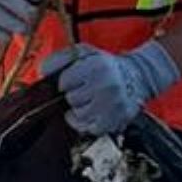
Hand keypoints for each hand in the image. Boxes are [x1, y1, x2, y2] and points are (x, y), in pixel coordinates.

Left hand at [41, 42, 180, 134]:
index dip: (65, 82)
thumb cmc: (106, 65)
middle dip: (74, 95)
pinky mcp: (116, 121)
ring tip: (89, 101)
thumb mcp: (82, 52)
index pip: (64, 82)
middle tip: (84, 90)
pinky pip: (90, 129)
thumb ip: (59, 59)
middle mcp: (106, 86)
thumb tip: (43, 71)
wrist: (137, 76)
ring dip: (80, 110)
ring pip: (79, 116)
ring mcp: (113, 106)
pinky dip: (88, 123)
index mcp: (96, 67)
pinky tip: (93, 112)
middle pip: (71, 100)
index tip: (72, 81)